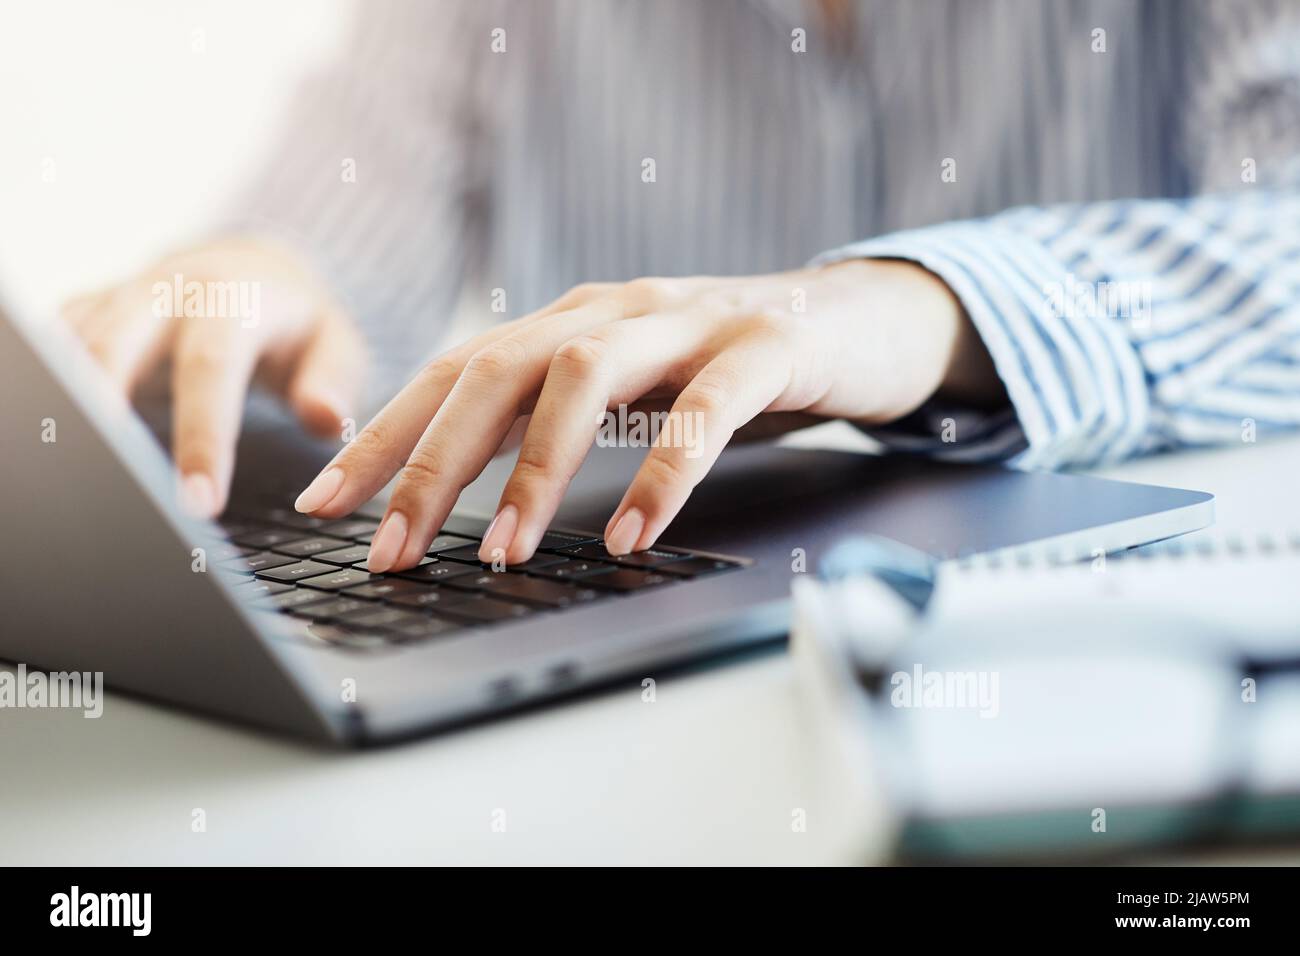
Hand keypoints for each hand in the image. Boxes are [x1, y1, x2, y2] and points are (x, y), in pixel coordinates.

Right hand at [62, 236, 366, 515]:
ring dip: (65, 399)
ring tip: (66, 465)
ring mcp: (124, 297)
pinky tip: (53, 433)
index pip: (212, 367)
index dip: (204, 436)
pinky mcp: (93, 311)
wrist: (257, 269)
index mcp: (234, 299)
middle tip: (105, 481)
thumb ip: (332, 382)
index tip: (201, 501)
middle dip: (106, 412)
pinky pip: (57, 342)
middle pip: (118, 342)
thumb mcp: (336, 346)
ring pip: (75, 341)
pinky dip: (50, 385)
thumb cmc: (297, 325)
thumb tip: (325, 418)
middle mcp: (171, 290)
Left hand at [293, 260, 1002, 568]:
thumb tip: (460, 495)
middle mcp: (614, 310)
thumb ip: (552, 421)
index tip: (323, 504)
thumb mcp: (627, 391)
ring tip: (499, 551)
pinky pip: (706, 409)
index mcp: (570, 322)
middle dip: (429, 460)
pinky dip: (664, 470)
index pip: (455, 372)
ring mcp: (689, 321)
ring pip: (585, 376)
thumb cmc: (725, 368)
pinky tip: (632, 534)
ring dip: (534, 467)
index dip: (383, 433)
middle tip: (387, 545)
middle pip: (496, 369)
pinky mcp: (766, 345)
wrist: (855, 316)